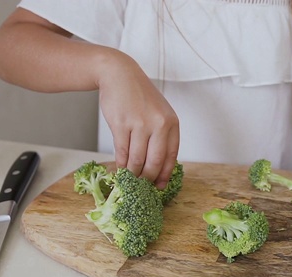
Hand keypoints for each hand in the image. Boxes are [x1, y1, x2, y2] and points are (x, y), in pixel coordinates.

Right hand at [97, 50, 179, 188]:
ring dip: (132, 173)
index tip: (159, 187)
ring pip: (137, 160)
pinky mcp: (121, 124)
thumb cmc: (139, 97)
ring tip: (130, 179)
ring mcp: (140, 124)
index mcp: (171, 123)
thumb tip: (158, 167)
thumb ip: (161, 136)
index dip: (164, 175)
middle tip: (142, 187)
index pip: (171, 157)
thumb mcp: (159, 113)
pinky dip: (121, 164)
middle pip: (154, 162)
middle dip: (147, 178)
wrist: (120, 75)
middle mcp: (159, 124)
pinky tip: (121, 168)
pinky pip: (122, 152)